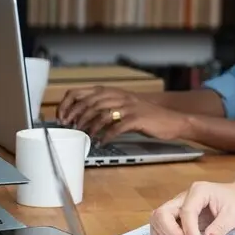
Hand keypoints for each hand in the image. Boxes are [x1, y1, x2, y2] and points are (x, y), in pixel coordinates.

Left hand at [58, 86, 186, 142]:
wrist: (173, 120)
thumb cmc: (147, 116)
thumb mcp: (125, 107)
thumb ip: (107, 109)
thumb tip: (83, 118)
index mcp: (114, 92)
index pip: (83, 92)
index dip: (69, 104)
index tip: (61, 117)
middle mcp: (120, 96)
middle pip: (90, 103)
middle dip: (76, 117)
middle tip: (71, 128)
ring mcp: (129, 107)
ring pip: (101, 114)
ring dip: (90, 127)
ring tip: (86, 136)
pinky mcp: (137, 119)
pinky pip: (117, 127)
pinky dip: (106, 136)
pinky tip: (102, 142)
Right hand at [150, 180, 234, 234]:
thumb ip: (220, 228)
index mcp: (199, 191)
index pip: (186, 211)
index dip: (189, 231)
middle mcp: (184, 196)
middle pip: (162, 213)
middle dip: (171, 232)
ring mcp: (178, 205)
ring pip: (157, 219)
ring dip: (166, 234)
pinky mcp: (177, 214)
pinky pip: (161, 225)